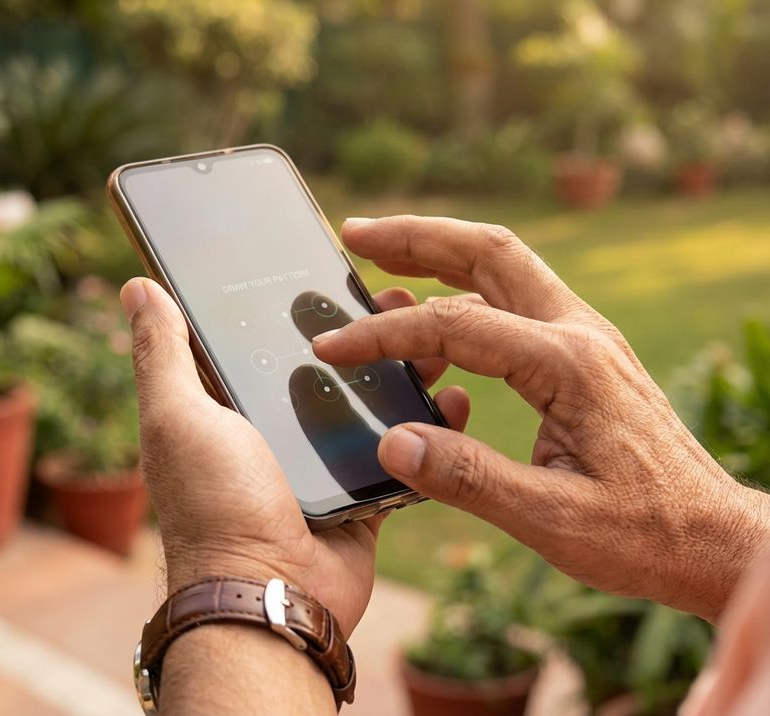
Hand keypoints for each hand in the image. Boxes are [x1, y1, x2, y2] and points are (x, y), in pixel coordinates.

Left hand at [119, 277, 467, 636]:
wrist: (270, 594)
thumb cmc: (214, 504)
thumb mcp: (177, 416)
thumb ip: (163, 353)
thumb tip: (137, 285)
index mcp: (226, 408)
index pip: (261, 340)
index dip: (293, 303)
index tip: (330, 264)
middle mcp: (272, 432)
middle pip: (325, 366)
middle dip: (363, 329)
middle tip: (399, 294)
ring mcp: (320, 463)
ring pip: (368, 402)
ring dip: (401, 368)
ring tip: (435, 331)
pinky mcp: (361, 493)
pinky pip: (400, 449)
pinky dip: (425, 423)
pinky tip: (452, 392)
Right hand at [312, 216, 769, 621]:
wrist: (715, 538)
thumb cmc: (644, 533)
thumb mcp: (552, 519)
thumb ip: (468, 479)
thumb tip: (391, 445)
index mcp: (568, 364)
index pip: (455, 323)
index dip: (383, 333)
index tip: (331, 346)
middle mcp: (578, 333)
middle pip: (488, 249)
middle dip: (415, 235)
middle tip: (354, 234)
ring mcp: (584, 339)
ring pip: (502, 267)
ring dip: (438, 255)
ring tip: (379, 269)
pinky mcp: (583, 356)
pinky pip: (514, 305)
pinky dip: (463, 298)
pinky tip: (434, 331)